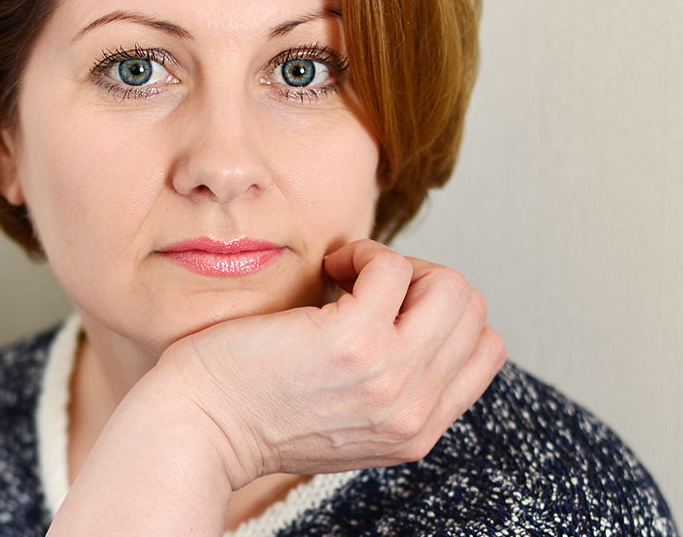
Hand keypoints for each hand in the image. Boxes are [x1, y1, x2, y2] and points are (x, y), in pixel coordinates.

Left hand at [159, 239, 505, 489]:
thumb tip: (410, 315)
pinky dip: (362, 252)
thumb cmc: (252, 410)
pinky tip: (327, 267)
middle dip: (422, 280)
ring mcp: (388, 377)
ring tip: (347, 274)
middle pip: (471, 310)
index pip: (484, 351)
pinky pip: (391, 266)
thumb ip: (389, 387)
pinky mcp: (352, 341)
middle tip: (366, 283)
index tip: (390, 306)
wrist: (199, 428)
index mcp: (415, 431)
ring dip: (396, 263)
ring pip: (449, 286)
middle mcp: (412, 411)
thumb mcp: (345, 419)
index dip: (441, 313)